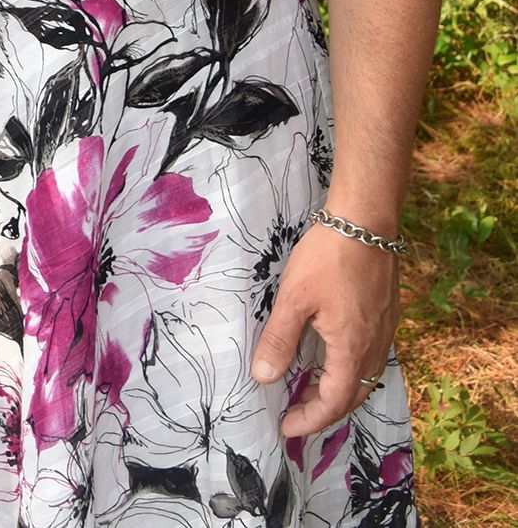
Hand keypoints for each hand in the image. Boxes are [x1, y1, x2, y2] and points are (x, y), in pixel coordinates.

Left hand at [252, 222, 398, 436]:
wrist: (366, 222)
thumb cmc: (327, 258)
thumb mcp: (294, 298)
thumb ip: (279, 339)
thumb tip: (264, 378)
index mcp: (352, 350)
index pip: (333, 402)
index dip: (310, 419)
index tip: (286, 427)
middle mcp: (374, 348)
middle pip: (352, 396)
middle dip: (323, 410)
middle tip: (295, 413)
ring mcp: (384, 333)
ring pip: (363, 378)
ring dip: (337, 390)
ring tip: (308, 389)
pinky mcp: (386, 317)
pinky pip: (370, 358)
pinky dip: (349, 370)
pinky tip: (331, 357)